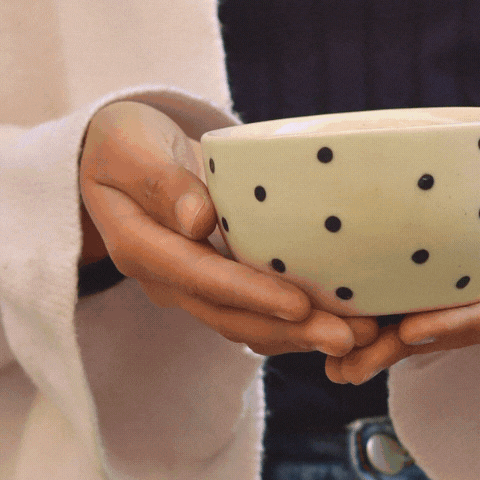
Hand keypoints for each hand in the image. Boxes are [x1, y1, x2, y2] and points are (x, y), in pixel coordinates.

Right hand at [78, 101, 381, 359]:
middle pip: (231, 318)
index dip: (252, 295)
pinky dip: (300, 325)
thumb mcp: (129, 148)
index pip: (201, 278)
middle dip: (292, 332)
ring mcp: (192, 289)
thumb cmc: (124, 143)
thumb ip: (162, 181)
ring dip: (304, 336)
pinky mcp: (218, 286)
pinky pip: (258, 316)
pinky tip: (346, 323)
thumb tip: (199, 219)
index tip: (301, 306)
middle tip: (352, 337)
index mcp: (141, 248)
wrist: (117, 158)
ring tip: (363, 337)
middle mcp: (166, 281)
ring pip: (249, 326)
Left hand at [325, 106, 479, 385]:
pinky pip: (439, 310)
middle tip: (348, 364)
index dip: (461, 324)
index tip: (411, 330)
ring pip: (446, 328)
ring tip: (335, 363)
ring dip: (389, 347)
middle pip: (466, 332)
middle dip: (406, 349)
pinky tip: (348, 332)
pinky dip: (395, 322)